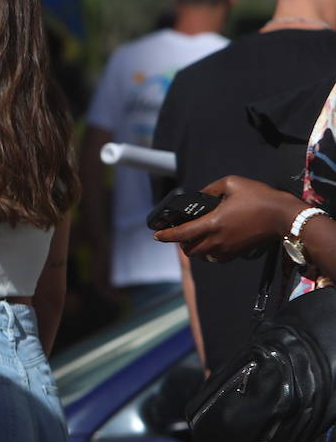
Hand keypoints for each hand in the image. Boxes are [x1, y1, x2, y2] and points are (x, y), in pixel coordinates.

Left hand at [153, 176, 306, 262]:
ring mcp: (227, 249)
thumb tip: (200, 195)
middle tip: (179, 234)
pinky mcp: (237, 254)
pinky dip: (209, 253)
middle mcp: (217, 240)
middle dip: (180, 244)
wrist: (284, 216)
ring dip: (195, 249)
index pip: (181, 234)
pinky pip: (216, 258)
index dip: (166, 236)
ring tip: (195, 238)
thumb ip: (210, 189)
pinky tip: (212, 243)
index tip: (156, 235)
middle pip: (189, 250)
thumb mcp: (232, 183)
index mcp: (212, 223)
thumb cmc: (259, 198)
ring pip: (202, 256)